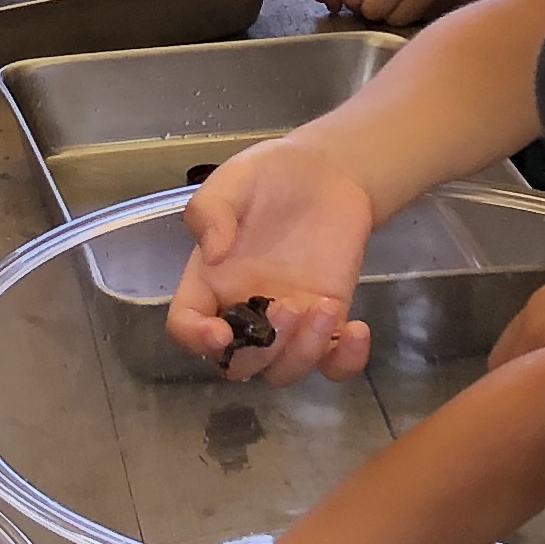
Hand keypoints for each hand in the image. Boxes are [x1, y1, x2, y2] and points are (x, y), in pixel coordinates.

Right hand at [168, 134, 380, 380]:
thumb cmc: (269, 176)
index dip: (195, 339)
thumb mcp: (232, 180)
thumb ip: (212, 211)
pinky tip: (358, 330)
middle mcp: (245, 310)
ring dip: (302, 353)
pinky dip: (347, 362)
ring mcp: (289, 321)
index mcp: (209, 282)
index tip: (220, 333)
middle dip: (261, 350)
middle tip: (289, 306)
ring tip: (324, 309)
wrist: (326, 173)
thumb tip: (212, 252)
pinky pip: (334, 364)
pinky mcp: (329, 320)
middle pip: (239, 363)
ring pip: (284, 370)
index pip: (186, 324)